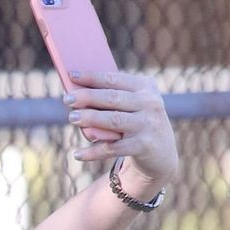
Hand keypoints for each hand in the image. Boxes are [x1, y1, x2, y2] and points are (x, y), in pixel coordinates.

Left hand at [64, 70, 179, 189]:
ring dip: (90, 119)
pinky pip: (113, 148)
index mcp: (145, 87)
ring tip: (72, 118)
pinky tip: (77, 154)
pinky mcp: (143, 146)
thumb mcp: (133, 105)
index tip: (72, 75)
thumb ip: (113, 99)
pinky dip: (93, 152)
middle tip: (67, 99)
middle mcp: (149, 103)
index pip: (114, 79)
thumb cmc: (137, 122)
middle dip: (88, 97)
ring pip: (113, 120)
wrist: (162, 152)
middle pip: (112, 98)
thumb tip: (77, 95)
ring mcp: (147, 124)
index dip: (92, 77)